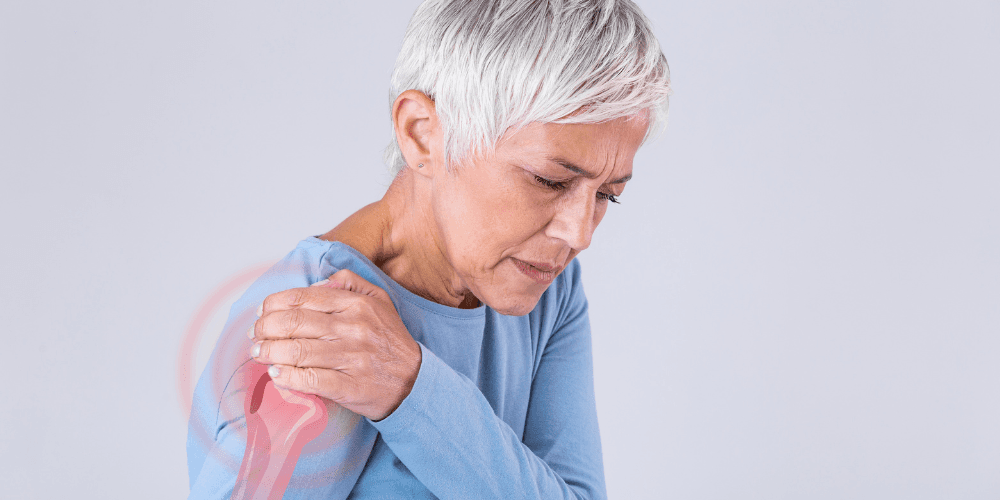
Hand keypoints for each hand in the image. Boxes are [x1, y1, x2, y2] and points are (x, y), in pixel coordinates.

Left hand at [249, 269, 421, 420]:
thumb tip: (318, 281)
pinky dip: (287, 377)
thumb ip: (351, 283)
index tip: (262, 313)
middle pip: (294, 323)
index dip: (274, 304)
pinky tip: (276, 375)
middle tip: (256, 335)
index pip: (303, 298)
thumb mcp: (379, 300)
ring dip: (269, 353)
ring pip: (297, 351)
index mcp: (357, 304)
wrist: (415, 381)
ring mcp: (352, 358)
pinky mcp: (350, 386)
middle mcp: (353, 328)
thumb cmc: (390, 341)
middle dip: (265, 329)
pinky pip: (310, 380)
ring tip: (259, 355)